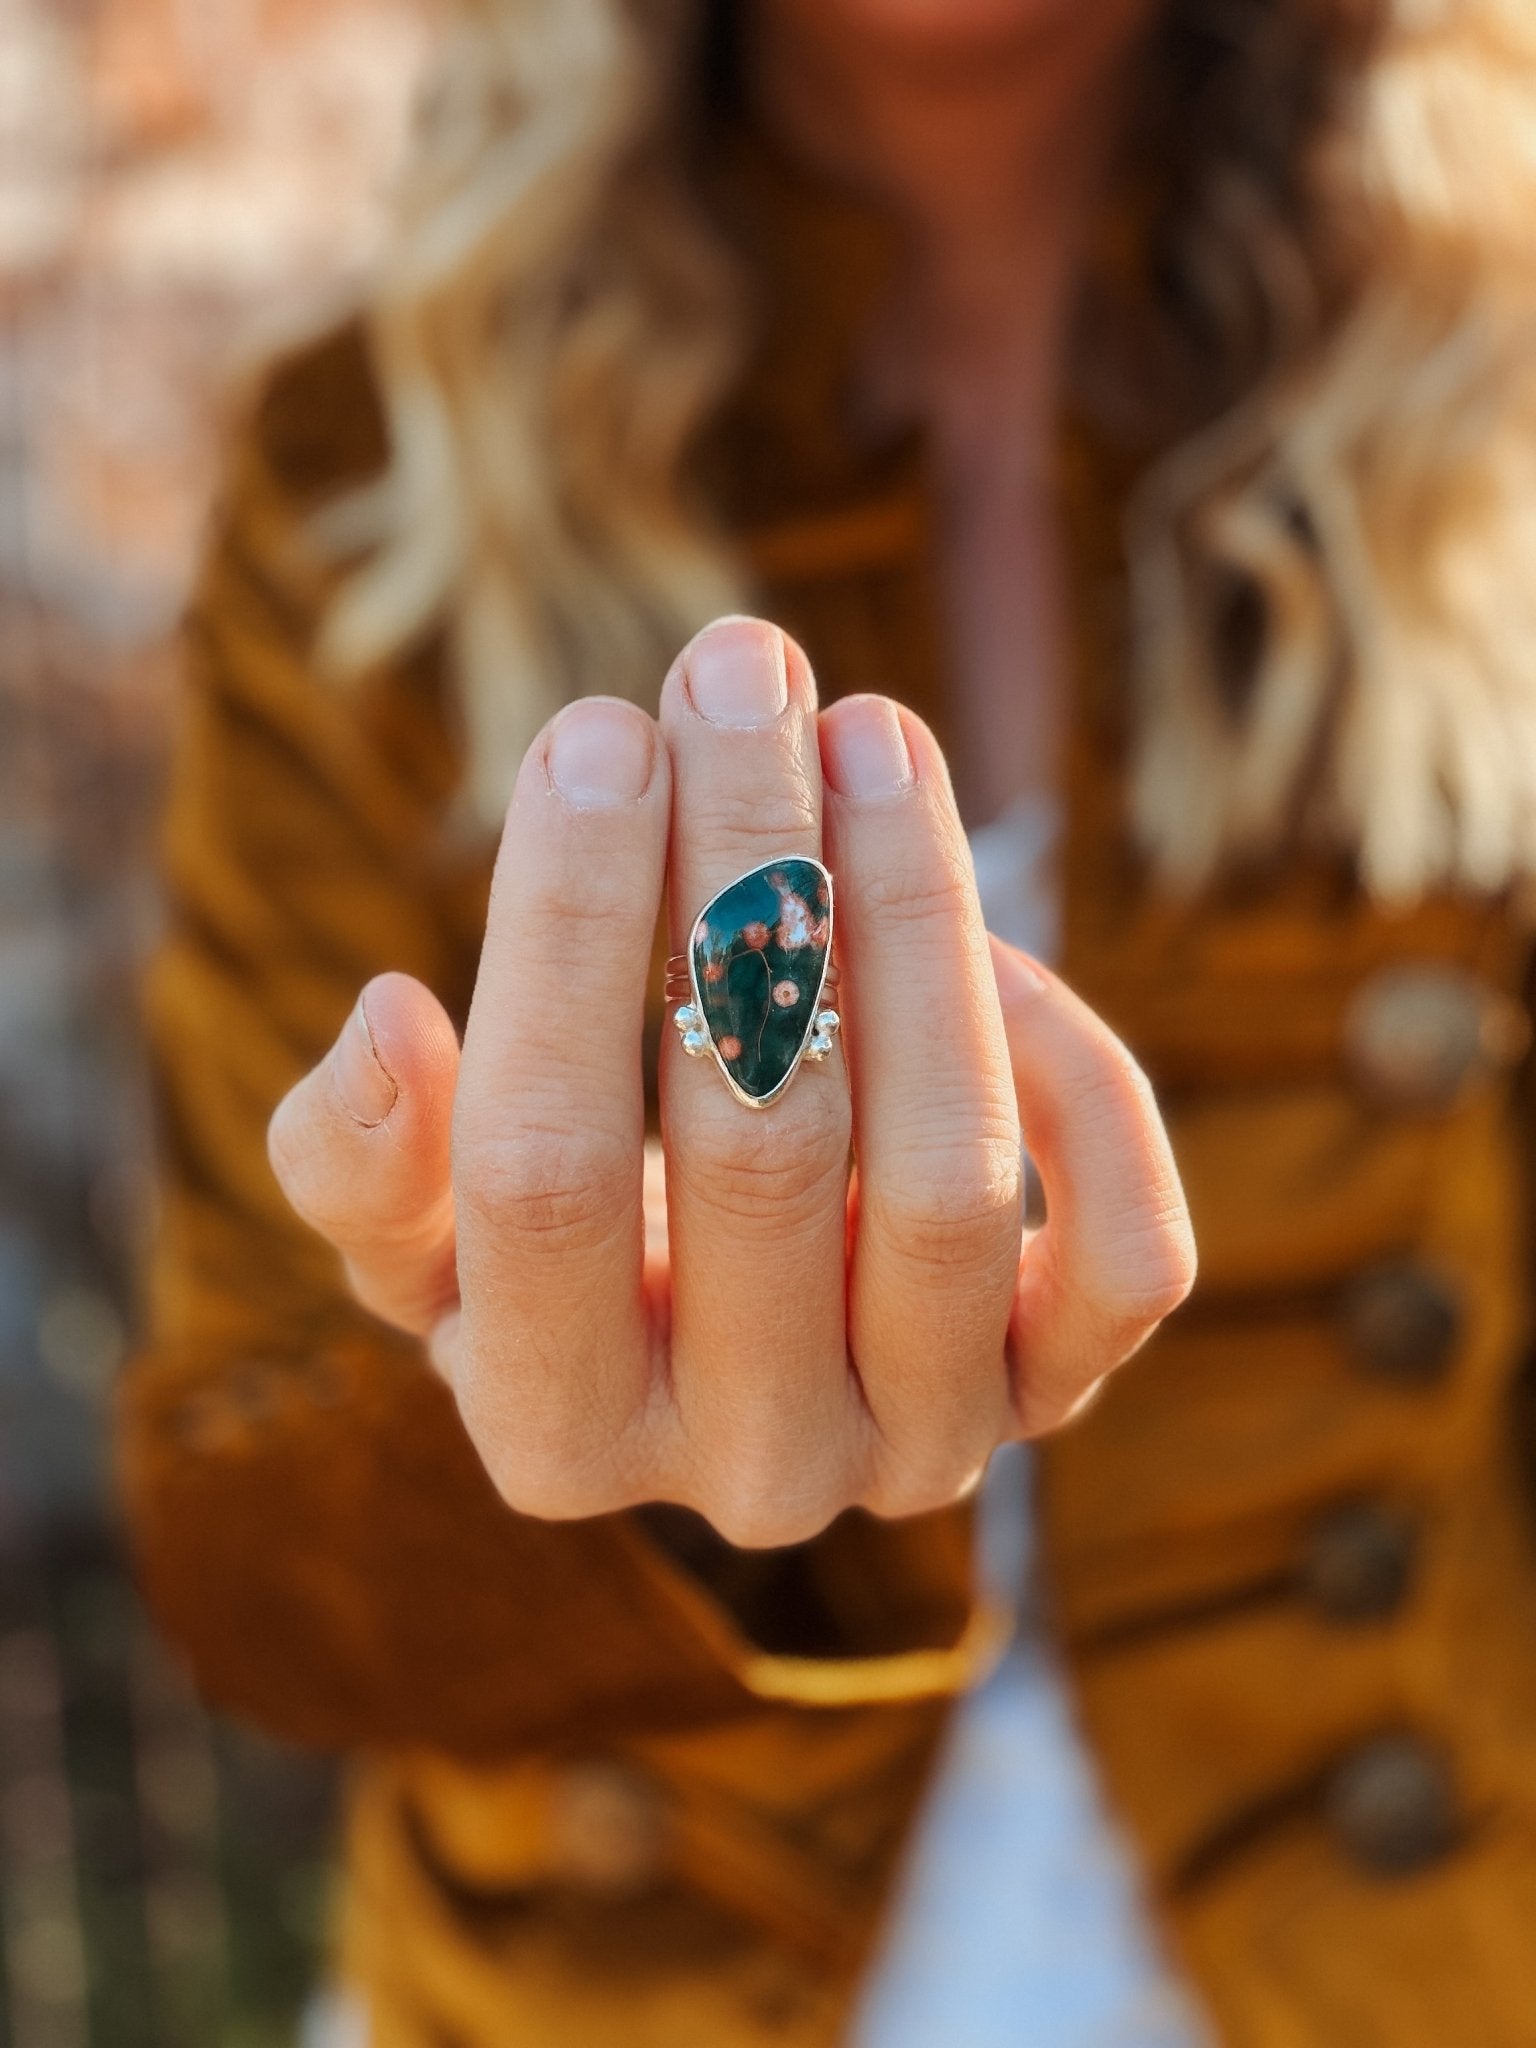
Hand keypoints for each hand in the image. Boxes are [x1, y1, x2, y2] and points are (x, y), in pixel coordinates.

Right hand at [268, 617, 1193, 1546]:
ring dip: (916, 926)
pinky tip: (996, 936)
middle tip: (737, 669)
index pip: (538, 1166)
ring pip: (945, 1183)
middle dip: (749, 876)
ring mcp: (921, 1441)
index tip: (594, 734)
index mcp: (548, 1433)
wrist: (716, 1351)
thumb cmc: (547, 1255)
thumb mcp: (414, 1227)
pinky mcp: (1056, 1391)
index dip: (564, 935)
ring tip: (870, 734)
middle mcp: (751, 1471)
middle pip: (758, 1145)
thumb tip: (392, 1024)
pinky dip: (1083, 1080)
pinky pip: (1131, 1251)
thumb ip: (364, 1162)